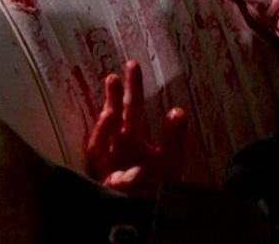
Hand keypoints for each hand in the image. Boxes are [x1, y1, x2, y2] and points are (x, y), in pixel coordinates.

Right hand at [86, 59, 187, 197]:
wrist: (150, 214)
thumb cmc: (157, 185)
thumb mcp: (170, 160)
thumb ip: (174, 137)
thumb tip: (178, 110)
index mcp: (131, 138)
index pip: (131, 108)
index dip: (132, 87)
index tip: (132, 65)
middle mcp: (116, 148)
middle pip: (113, 119)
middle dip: (113, 100)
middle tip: (114, 77)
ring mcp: (108, 167)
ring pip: (100, 144)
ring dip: (104, 129)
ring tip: (111, 112)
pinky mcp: (106, 187)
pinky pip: (110, 179)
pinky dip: (120, 175)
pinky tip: (131, 172)